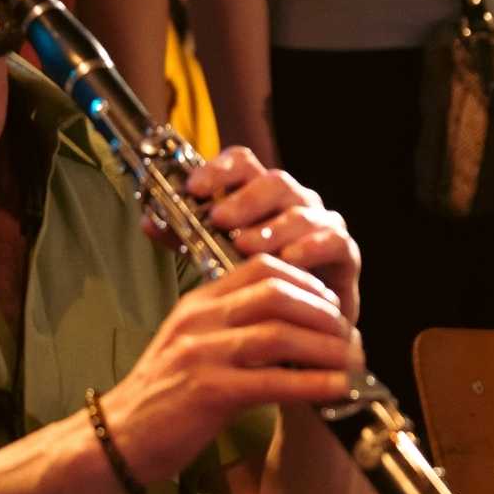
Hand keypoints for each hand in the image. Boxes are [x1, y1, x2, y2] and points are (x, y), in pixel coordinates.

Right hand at [97, 256, 362, 484]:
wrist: (115, 438)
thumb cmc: (163, 394)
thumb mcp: (194, 344)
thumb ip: (235, 326)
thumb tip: (297, 321)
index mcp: (199, 303)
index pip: (261, 268)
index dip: (306, 282)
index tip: (331, 305)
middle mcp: (199, 320)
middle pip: (276, 294)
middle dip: (321, 311)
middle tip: (346, 333)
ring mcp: (201, 354)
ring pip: (279, 334)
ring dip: (325, 347)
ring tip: (352, 361)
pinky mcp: (206, 392)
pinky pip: (272, 381)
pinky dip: (312, 383)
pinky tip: (338, 389)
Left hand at [183, 147, 361, 325]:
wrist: (299, 329)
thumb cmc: (259, 286)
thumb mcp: (215, 258)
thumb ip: (186, 237)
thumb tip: (149, 221)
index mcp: (261, 196)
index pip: (243, 163)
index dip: (219, 169)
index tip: (195, 187)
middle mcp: (294, 203)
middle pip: (274, 181)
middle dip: (245, 199)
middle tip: (220, 219)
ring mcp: (322, 225)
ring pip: (302, 211)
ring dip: (272, 227)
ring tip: (247, 247)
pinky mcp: (345, 253)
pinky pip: (333, 241)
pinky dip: (310, 247)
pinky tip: (289, 260)